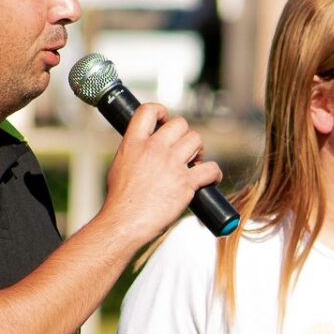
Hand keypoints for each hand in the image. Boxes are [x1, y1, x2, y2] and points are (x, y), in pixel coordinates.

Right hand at [101, 103, 222, 243]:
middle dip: (185, 135)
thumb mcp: (119, 166)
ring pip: (196, 140)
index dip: (161, 111)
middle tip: (184, 150)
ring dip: (199, 151)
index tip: (165, 120)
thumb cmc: (121, 201)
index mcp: (134, 143)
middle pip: (180, 124)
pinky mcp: (186, 183)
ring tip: (194, 163)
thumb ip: (134, 152)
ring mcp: (171, 164)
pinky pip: (210, 168)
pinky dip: (214, 174)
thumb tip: (145, 149)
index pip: (148, 111)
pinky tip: (210, 179)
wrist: (124, 222)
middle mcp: (153, 149)